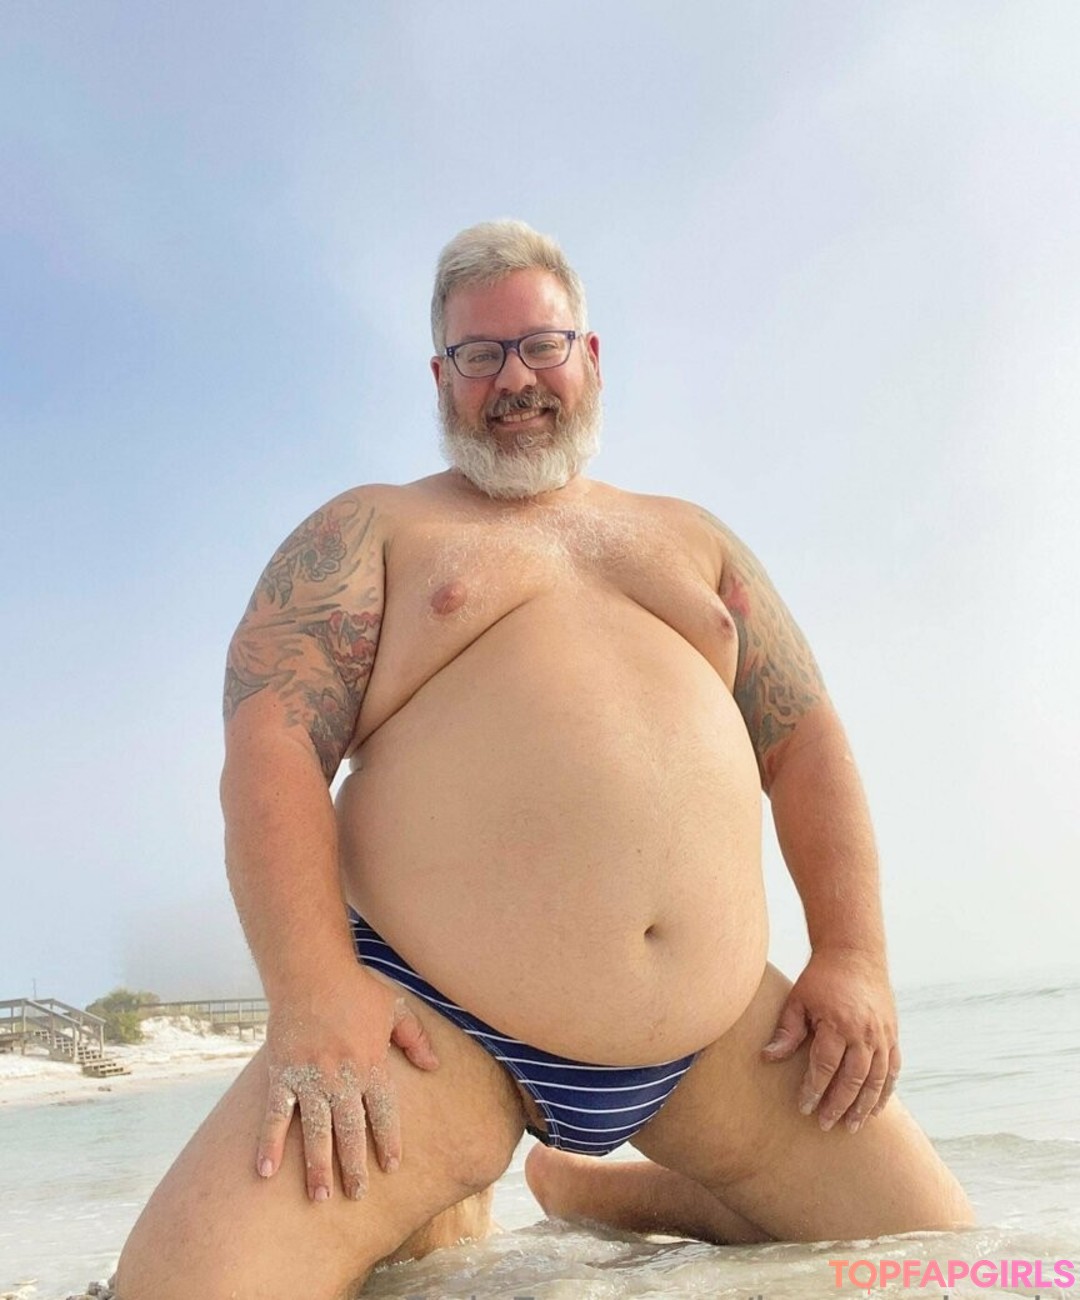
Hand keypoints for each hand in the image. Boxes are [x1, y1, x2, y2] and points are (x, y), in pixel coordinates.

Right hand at [256, 966, 438, 1200]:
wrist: (310, 970)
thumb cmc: (355, 988)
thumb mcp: (395, 1008)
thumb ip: (415, 1039)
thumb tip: (434, 1067)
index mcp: (371, 1063)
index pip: (383, 1112)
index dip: (388, 1140)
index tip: (391, 1166)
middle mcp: (342, 1076)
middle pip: (349, 1130)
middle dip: (353, 1166)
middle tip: (356, 1194)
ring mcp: (309, 1077)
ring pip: (315, 1131)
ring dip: (317, 1166)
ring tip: (319, 1197)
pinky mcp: (282, 1073)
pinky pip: (275, 1114)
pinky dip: (269, 1143)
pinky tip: (265, 1171)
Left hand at [761, 948, 899, 1133]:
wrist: (854, 954)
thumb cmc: (820, 978)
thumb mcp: (797, 1000)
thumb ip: (787, 1031)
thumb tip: (767, 1058)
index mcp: (838, 1023)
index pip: (825, 1067)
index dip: (814, 1090)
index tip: (803, 1107)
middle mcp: (864, 1033)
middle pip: (853, 1079)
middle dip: (839, 1105)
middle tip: (825, 1125)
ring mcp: (882, 1035)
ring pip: (876, 1080)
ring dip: (864, 1106)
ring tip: (852, 1126)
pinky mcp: (892, 1035)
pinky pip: (892, 1070)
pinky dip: (885, 1092)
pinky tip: (876, 1109)